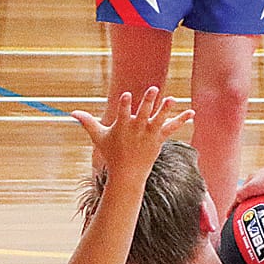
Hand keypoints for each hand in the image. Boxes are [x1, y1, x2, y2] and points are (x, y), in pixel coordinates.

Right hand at [72, 88, 193, 176]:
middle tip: (154, 89)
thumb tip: (72, 112)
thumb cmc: (112, 154)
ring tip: (173, 99)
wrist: (128, 174)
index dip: (125, 104)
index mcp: (122, 127)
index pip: (123, 113)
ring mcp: (149, 134)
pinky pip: (172, 127)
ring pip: (159, 119)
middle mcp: (137, 129)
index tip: (127, 94)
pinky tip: (192, 112)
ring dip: (166, 109)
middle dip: (148, 102)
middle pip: (143, 113)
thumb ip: (88, 123)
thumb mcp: (99, 138)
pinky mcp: (159, 138)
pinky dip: (182, 120)